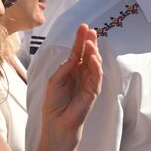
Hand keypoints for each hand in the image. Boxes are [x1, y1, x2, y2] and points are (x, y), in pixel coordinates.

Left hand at [39, 25, 101, 139]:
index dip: (80, 39)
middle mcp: (81, 74)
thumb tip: (75, 55)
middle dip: (90, 42)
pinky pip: (97, 76)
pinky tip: (92, 58)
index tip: (83, 26)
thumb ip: (65, 67)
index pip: (77, 52)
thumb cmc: (54, 104)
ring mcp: (89, 82)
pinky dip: (96, 66)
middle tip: (91, 30)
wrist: (56, 123)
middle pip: (88, 54)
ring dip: (93, 52)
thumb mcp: (55, 80)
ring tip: (90, 42)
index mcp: (71, 70)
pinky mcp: (93, 91)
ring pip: (95, 63)